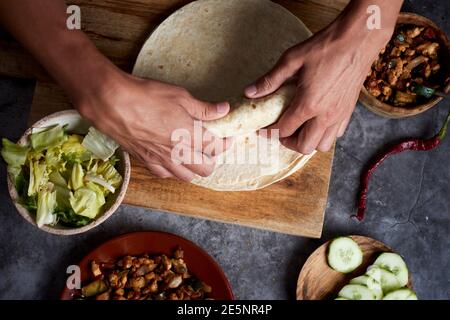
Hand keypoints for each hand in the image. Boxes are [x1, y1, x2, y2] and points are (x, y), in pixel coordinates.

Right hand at [78, 71, 230, 180]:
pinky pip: (165, 174)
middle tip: (211, 146)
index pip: (217, 147)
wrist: (113, 103)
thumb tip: (223, 109)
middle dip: (213, 159)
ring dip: (194, 168)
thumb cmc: (146, 96)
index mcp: (190, 136)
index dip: (227, 142)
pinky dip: (173, 170)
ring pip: (186, 176)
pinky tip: (172, 158)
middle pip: (205, 168)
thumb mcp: (180, 96)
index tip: (228, 136)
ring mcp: (161, 160)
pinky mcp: (146, 161)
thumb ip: (203, 108)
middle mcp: (178, 153)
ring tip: (193, 154)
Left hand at [245, 6, 394, 153]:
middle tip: (281, 131)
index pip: (284, 130)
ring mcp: (339, 116)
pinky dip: (324, 134)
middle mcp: (325, 115)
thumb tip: (249, 92)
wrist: (359, 39)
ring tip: (298, 129)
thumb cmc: (326, 47)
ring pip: (322, 145)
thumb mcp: (292, 59)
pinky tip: (316, 121)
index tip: (263, 129)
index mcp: (309, 104)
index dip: (270, 132)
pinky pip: (336, 135)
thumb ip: (270, 80)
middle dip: (288, 142)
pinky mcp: (349, 111)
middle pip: (304, 146)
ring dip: (307, 142)